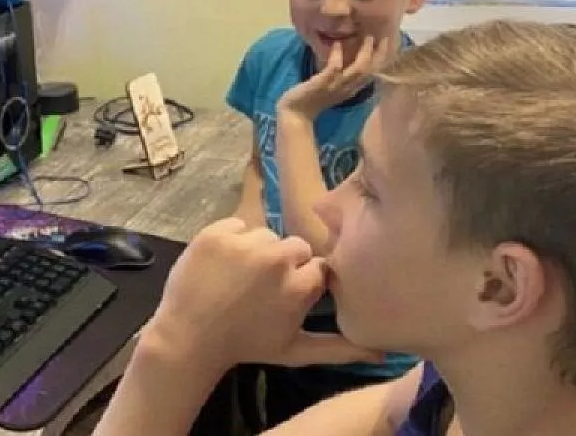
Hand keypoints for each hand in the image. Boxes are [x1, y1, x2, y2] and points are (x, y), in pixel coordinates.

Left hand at [146, 217, 382, 368]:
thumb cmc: (246, 346)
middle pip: (295, 246)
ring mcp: (244, 243)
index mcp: (300, 285)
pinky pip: (238, 225)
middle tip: (264, 287)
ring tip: (242, 278)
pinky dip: (233, 240)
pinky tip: (224, 265)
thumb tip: (386, 351)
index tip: (290, 292)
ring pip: (267, 235)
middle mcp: (276, 258)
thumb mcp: (297, 351)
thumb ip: (342, 348)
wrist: (189, 336)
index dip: (306, 278)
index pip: (320, 265)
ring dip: (259, 251)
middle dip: (286, 263)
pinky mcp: (216, 231)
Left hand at [279, 35, 390, 119]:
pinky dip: (337, 56)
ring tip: (368, 38)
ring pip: (358, 70)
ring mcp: (335, 87)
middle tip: (384, 38)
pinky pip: (334, 68)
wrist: (295, 115)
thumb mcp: (331, 88)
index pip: (372, 75)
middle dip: (379, 55)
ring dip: (365, 53)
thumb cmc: (310, 100)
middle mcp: (347, 89)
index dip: (381, 60)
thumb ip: (340, 77)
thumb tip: (346, 59)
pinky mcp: (321, 84)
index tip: (387, 45)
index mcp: (350, 90)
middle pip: (370, 71)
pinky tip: (337, 44)